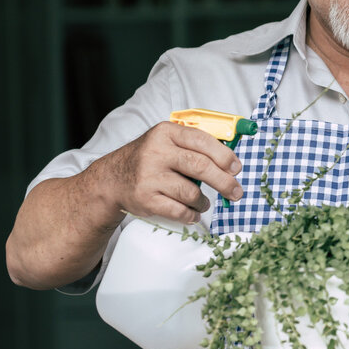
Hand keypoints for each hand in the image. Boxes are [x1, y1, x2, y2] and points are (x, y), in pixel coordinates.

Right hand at [95, 121, 242, 223]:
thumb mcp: (166, 141)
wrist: (112, 179)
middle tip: (236, 192)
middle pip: (200, 166)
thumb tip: (230, 159)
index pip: (202, 141)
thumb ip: (194, 145)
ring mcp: (149, 176)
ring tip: (204, 203)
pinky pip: (178, 210)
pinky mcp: (146, 198)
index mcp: (166, 133)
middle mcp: (156, 152)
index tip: (236, 168)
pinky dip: (191, 214)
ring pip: (191, 192)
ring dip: (203, 201)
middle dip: (224, 182)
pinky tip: (193, 213)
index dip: (224, 155)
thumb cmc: (148, 159)